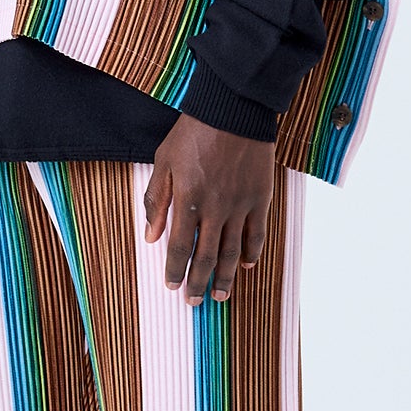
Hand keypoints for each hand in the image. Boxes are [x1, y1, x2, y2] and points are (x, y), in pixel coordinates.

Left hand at [142, 115, 274, 306]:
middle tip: (194, 301)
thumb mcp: (164, 161)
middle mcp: (214, 208)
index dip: (174, 270)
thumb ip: (156, 200)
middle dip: (198, 282)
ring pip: (233, 251)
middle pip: (206, 256)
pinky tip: (247, 265)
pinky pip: (257, 233)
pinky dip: (252, 252)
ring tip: (221, 295)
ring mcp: (240, 205)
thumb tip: (150, 235)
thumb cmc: (194, 132)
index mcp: (187, 200)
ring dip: (226, 276)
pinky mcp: (260, 197)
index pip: (178, 247)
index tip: (171, 286)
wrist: (233, 109)